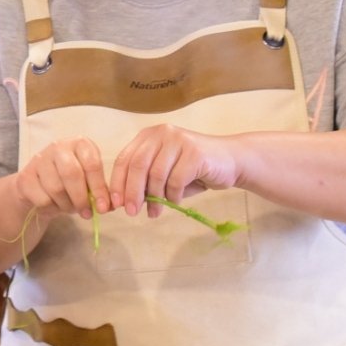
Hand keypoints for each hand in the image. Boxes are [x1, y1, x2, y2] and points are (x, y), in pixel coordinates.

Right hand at [12, 138, 111, 222]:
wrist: (38, 188)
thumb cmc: (69, 184)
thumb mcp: (88, 184)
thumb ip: (100, 193)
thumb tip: (110, 206)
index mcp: (80, 144)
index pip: (92, 163)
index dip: (99, 188)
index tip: (103, 207)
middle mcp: (59, 146)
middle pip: (72, 174)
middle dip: (81, 198)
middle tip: (86, 213)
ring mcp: (39, 160)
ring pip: (56, 188)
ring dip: (66, 205)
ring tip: (69, 207)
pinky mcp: (25, 176)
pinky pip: (42, 198)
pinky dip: (51, 208)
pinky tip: (53, 205)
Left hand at [110, 125, 241, 215]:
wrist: (230, 161)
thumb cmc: (192, 170)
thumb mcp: (163, 174)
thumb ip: (144, 182)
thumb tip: (122, 202)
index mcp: (149, 136)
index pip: (124, 159)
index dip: (117, 182)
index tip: (116, 204)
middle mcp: (162, 133)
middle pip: (137, 165)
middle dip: (132, 192)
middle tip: (131, 212)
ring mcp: (179, 140)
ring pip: (156, 174)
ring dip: (154, 198)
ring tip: (155, 212)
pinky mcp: (195, 152)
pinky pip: (176, 180)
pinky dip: (173, 196)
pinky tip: (175, 201)